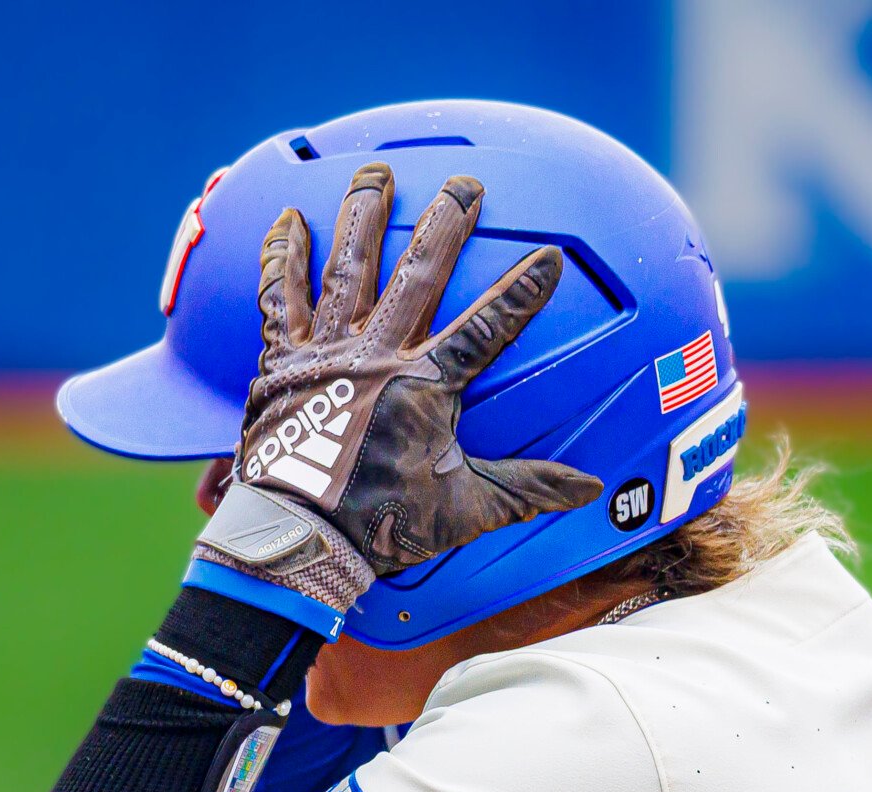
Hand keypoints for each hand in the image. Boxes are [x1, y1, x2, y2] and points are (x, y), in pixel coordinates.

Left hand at [192, 165, 601, 610]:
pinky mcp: (283, 361)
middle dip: (446, 224)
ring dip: (364, 216)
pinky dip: (282, 257)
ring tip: (376, 173)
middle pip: (419, 274)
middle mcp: (378, 355)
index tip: (549, 256)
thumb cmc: (384, 525)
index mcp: (426, 386)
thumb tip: (590, 488)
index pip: (488, 327)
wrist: (300, 538)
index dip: (522, 292)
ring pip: (349, 268)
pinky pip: (280, 297)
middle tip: (464, 184)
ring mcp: (328, 352)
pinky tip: (287, 218)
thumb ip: (530, 488)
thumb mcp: (468, 509)